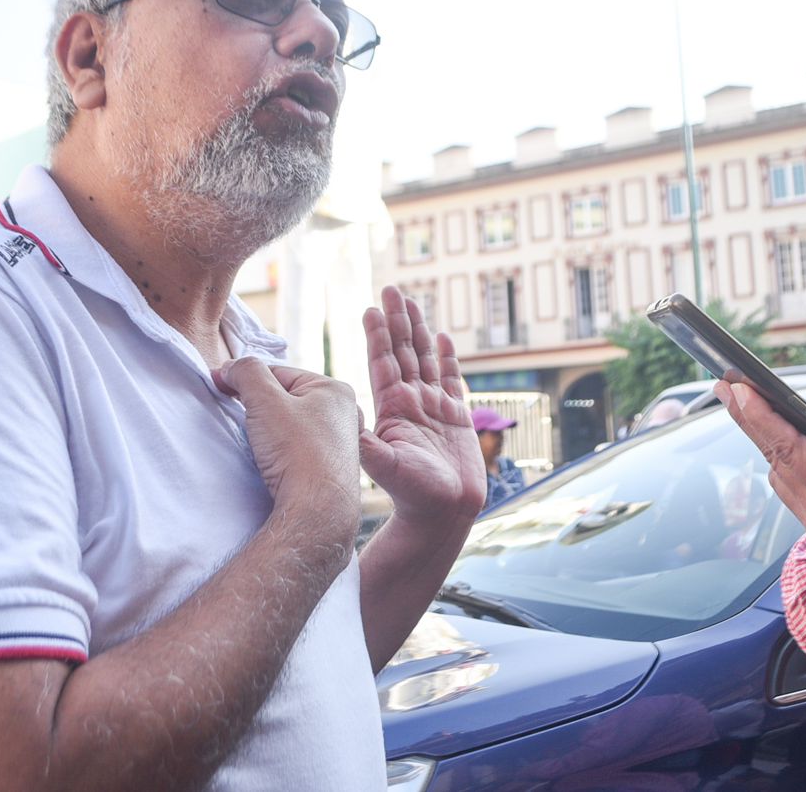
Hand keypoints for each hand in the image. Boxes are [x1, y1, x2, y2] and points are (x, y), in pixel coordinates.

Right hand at [214, 358, 361, 539]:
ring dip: (268, 430)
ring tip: (258, 444)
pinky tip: (272, 461)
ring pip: (289, 424)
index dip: (245, 378)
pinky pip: (296, 448)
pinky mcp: (329, 469)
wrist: (317, 511)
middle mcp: (344, 414)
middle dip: (259, 406)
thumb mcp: (265, 400)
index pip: (278, 373)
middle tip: (242, 420)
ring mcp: (339, 444)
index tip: (218, 385)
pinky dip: (280, 450)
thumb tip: (232, 368)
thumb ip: (246, 373)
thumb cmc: (297, 452)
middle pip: (285, 398)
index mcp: (335, 389)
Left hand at [359, 286, 485, 522]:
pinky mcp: (455, 418)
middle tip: (392, 290)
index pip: (384, 362)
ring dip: (420, 331)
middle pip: (405, 352)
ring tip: (414, 302)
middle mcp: (411, 403)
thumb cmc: (411, 495)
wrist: (440, 515)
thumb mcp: (383, 466)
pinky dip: (448, 359)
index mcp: (392, 409)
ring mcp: (433, 408)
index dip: (379, 334)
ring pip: (427, 360)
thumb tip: (350, 420)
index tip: (372, 307)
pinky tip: (444, 337)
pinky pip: (452, 381)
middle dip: (399, 321)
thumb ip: (367, 443)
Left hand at [720, 379, 805, 590]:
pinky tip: (783, 437)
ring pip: (779, 472)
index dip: (759, 415)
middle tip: (723, 385)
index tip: (737, 387)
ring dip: (764, 438)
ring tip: (750, 404)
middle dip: (747, 419)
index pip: (787, 448)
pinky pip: (791, 486)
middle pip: (773, 457)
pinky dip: (782, 457)